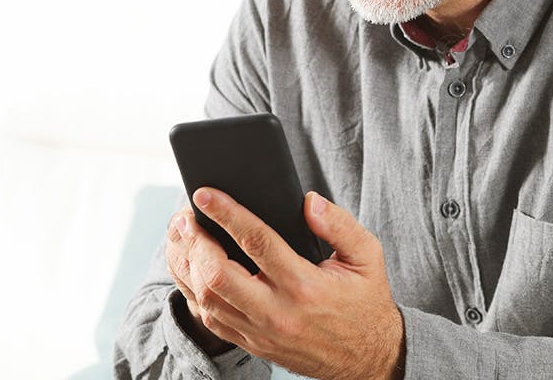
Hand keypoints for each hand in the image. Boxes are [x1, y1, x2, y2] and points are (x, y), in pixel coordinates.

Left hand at [169, 188, 405, 379]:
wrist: (369, 359)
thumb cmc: (365, 302)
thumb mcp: (367, 257)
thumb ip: (340, 225)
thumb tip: (308, 201)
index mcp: (305, 286)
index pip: (257, 242)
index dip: (227, 214)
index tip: (205, 194)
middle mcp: (278, 312)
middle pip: (218, 275)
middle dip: (196, 241)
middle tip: (185, 216)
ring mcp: (262, 332)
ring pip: (207, 300)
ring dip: (188, 265)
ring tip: (183, 237)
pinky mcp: (254, 344)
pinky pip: (211, 320)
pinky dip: (194, 293)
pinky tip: (191, 268)